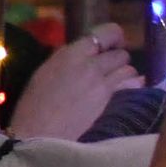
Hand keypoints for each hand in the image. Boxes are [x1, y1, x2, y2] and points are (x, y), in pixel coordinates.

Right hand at [8, 23, 144, 141]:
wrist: (38, 133)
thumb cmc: (33, 104)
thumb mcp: (44, 72)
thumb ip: (65, 59)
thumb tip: (81, 52)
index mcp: (71, 53)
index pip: (106, 33)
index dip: (113, 38)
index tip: (110, 45)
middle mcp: (90, 64)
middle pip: (121, 53)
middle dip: (117, 59)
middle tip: (108, 68)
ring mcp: (102, 82)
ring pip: (129, 69)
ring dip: (124, 73)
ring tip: (114, 81)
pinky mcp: (109, 100)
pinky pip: (131, 85)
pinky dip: (132, 85)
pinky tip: (125, 90)